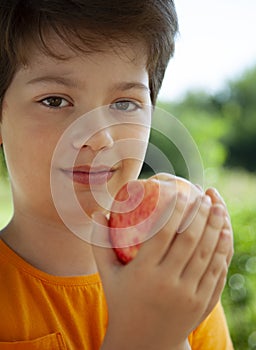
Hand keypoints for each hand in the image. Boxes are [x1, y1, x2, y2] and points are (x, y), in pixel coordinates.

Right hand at [91, 180, 231, 349]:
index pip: (163, 234)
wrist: (142, 343)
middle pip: (190, 241)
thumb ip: (99, 242)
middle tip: (203, 196)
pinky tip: (224, 234)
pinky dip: (222, 250)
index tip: (179, 192)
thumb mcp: (107, 274)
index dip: (174, 210)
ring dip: (215, 227)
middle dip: (200, 214)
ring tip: (218, 207)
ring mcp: (188, 296)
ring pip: (207, 254)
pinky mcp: (202, 304)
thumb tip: (97, 212)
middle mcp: (168, 284)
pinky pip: (217, 272)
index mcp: (143, 274)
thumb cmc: (122, 301)